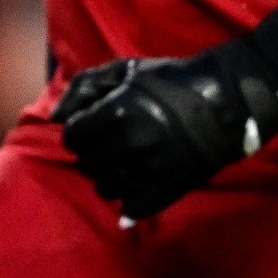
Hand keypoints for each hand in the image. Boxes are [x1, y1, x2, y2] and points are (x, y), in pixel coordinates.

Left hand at [53, 40, 277, 218]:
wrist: (225, 102)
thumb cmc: (169, 81)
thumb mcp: (123, 70)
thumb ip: (82, 88)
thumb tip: (53, 117)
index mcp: (115, 113)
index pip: (72, 138)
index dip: (80, 132)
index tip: (94, 127)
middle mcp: (129, 144)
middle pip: (86, 164)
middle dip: (94, 152)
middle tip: (112, 141)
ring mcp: (148, 170)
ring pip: (105, 187)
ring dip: (109, 175)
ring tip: (126, 159)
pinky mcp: (167, 189)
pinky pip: (130, 208)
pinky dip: (128, 198)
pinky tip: (136, 182)